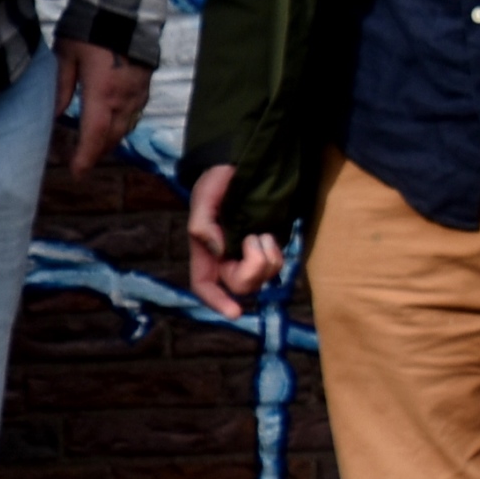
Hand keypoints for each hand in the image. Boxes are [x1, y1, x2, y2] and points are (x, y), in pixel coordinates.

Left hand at [54, 40, 152, 177]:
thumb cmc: (89, 28)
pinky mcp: (145, 85)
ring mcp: (138, 92)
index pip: (94, 135)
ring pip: (125, 127)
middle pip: (112, 136)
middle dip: (97, 152)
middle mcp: (124, 98)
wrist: (125, 7)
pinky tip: (110, 124)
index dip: (86, 157)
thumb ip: (61, 87)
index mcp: (102, 92)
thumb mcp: (65, 55)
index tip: (77, 172)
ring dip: (110, 141)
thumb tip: (55, 115)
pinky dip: (121, 125)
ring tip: (94, 147)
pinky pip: (134, 114)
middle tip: (81, 163)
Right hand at [186, 163, 285, 317]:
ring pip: (263, 279)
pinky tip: (269, 236)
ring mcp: (247, 256)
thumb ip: (203, 225)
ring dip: (267, 258)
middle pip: (240, 286)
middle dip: (253, 268)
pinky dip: (276, 253)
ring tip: (261, 233)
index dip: (217, 302)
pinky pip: (276, 267)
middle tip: (255, 238)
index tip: (235, 312)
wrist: (242, 166)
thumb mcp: (204, 197)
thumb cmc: (217, 180)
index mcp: (205, 252)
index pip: (205, 286)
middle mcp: (225, 259)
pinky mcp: (266, 250)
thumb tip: (219, 249)